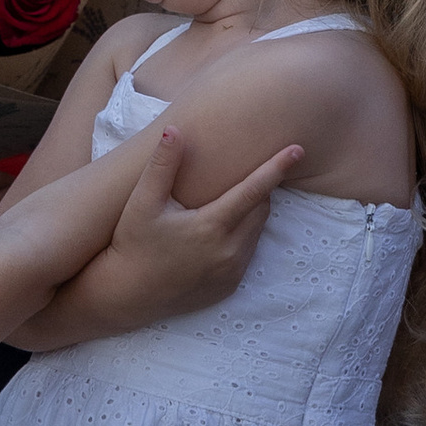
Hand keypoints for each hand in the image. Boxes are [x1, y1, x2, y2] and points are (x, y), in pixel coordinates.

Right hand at [16, 126, 300, 344]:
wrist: (126, 295)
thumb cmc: (132, 243)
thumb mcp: (142, 203)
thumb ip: (162, 166)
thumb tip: (175, 130)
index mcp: (211, 227)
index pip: (254, 190)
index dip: (276, 167)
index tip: (298, 149)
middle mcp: (229, 252)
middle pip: (260, 208)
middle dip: (255, 189)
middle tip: (234, 176)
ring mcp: (232, 272)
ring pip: (256, 230)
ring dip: (248, 213)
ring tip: (220, 204)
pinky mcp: (230, 286)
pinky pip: (247, 252)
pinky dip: (240, 236)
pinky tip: (214, 233)